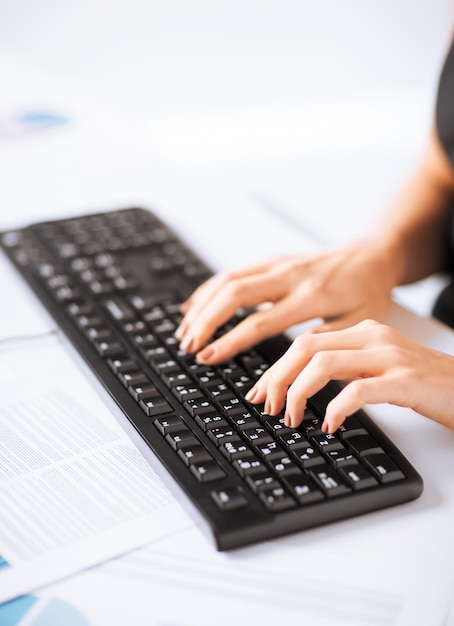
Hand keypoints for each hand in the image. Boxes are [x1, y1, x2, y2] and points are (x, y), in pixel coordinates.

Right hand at [175, 242, 399, 363]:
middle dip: (206, 321)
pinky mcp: (273, 260)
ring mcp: (278, 264)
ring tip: (184, 329)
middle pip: (234, 294)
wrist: (373, 255)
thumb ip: (319, 347)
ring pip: (229, 279)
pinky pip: (235, 271)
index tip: (207, 357)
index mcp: (311, 296)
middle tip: (189, 345)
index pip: (259, 322)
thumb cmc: (367, 293)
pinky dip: (211, 288)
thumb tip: (285, 375)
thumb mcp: (356, 326)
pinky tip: (195, 304)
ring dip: (203, 304)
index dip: (229, 342)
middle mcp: (289, 275)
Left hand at [245, 319, 453, 431]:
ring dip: (297, 393)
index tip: (259, 392)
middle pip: (305, 347)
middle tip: (265, 406)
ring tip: (290, 418)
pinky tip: (329, 425)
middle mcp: (372, 337)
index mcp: (363, 331)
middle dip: (277, 378)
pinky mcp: (405, 380)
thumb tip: (303, 386)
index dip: (276, 367)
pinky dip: (336, 408)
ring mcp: (389, 356)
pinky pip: (359, 390)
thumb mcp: (378, 367)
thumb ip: (346, 368)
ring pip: (324, 363)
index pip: (305, 342)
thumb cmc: (425, 383)